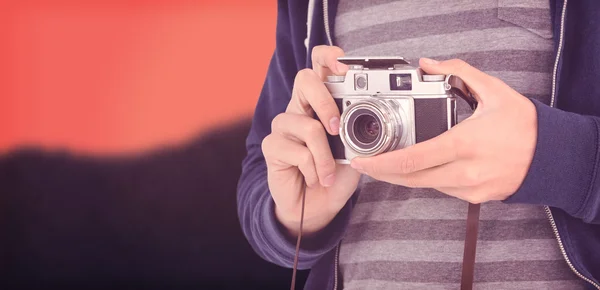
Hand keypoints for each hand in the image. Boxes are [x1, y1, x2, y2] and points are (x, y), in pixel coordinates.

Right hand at [262, 45, 360, 236]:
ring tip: (329, 175)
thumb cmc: (336, 174)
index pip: (319, 65)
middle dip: (325, 101)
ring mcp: (283, 126)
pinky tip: (315, 179)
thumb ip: (361, 131)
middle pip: (304, 79)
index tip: (346, 66)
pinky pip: (299, 152)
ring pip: (309, 127)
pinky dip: (314, 171)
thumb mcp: (357, 151)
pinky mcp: (272, 146)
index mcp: (320, 102)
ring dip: (325, 158)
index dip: (329, 56)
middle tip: (336, 128)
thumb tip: (374, 119)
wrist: (318, 207)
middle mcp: (299, 107)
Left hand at [350, 58, 537, 203]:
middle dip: (383, 173)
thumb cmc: (525, 124)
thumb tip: (428, 64)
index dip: (381, 164)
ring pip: (426, 185)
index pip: (413, 160)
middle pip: (411, 179)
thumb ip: (458, 73)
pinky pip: (443, 189)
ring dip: (404, 176)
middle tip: (364, 165)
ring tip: (389, 163)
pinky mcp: (477, 198)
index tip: (362, 162)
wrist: (554, 156)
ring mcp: (470, 188)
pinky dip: (428, 178)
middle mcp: (464, 171)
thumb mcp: (493, 90)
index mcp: (464, 144)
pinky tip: (423, 167)